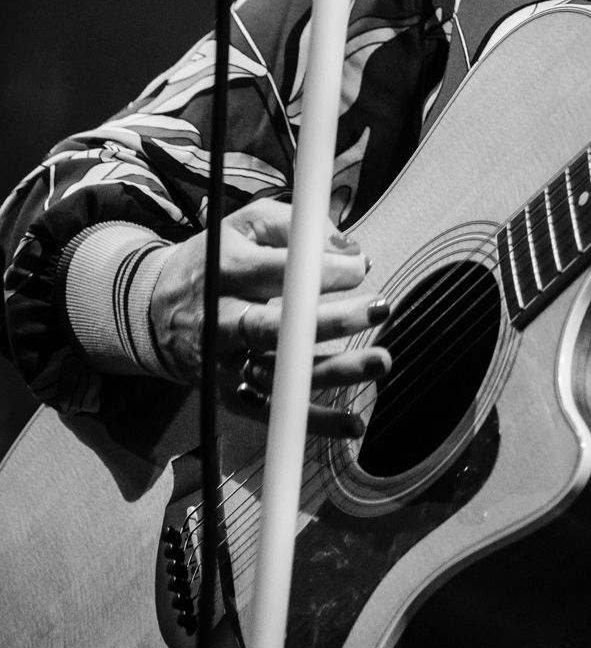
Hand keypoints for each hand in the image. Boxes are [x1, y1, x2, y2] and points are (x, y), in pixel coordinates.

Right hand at [148, 199, 391, 437]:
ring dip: (334, 371)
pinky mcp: (229, 392)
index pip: (277, 272)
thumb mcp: (247, 224)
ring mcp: (224, 362)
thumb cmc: (215, 260)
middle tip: (379, 307)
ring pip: (279, 373)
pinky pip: (271, 411)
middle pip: (275, 326)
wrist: (153, 308)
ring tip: (379, 360)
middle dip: (331, 320)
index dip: (323, 269)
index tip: (361, 264)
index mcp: (225, 271)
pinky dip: (312, 420)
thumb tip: (349, 248)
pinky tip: (351, 423)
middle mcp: (221, 319)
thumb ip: (297, 227)